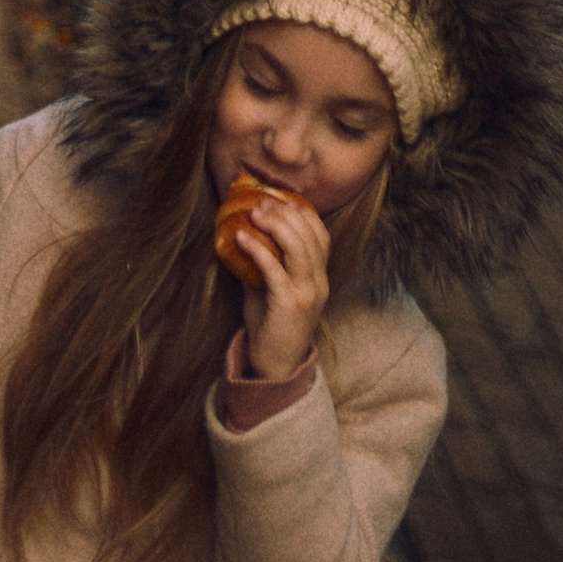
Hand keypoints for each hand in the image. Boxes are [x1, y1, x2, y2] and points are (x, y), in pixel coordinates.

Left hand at [232, 183, 330, 382]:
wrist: (274, 363)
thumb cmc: (270, 323)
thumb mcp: (270, 285)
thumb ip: (265, 260)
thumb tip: (241, 229)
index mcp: (319, 277)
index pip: (321, 235)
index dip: (303, 212)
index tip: (280, 198)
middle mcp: (319, 283)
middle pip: (310, 236)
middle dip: (285, 213)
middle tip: (261, 201)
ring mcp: (307, 293)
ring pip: (298, 248)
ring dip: (274, 225)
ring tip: (253, 212)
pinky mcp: (289, 303)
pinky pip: (275, 269)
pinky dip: (257, 248)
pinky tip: (240, 237)